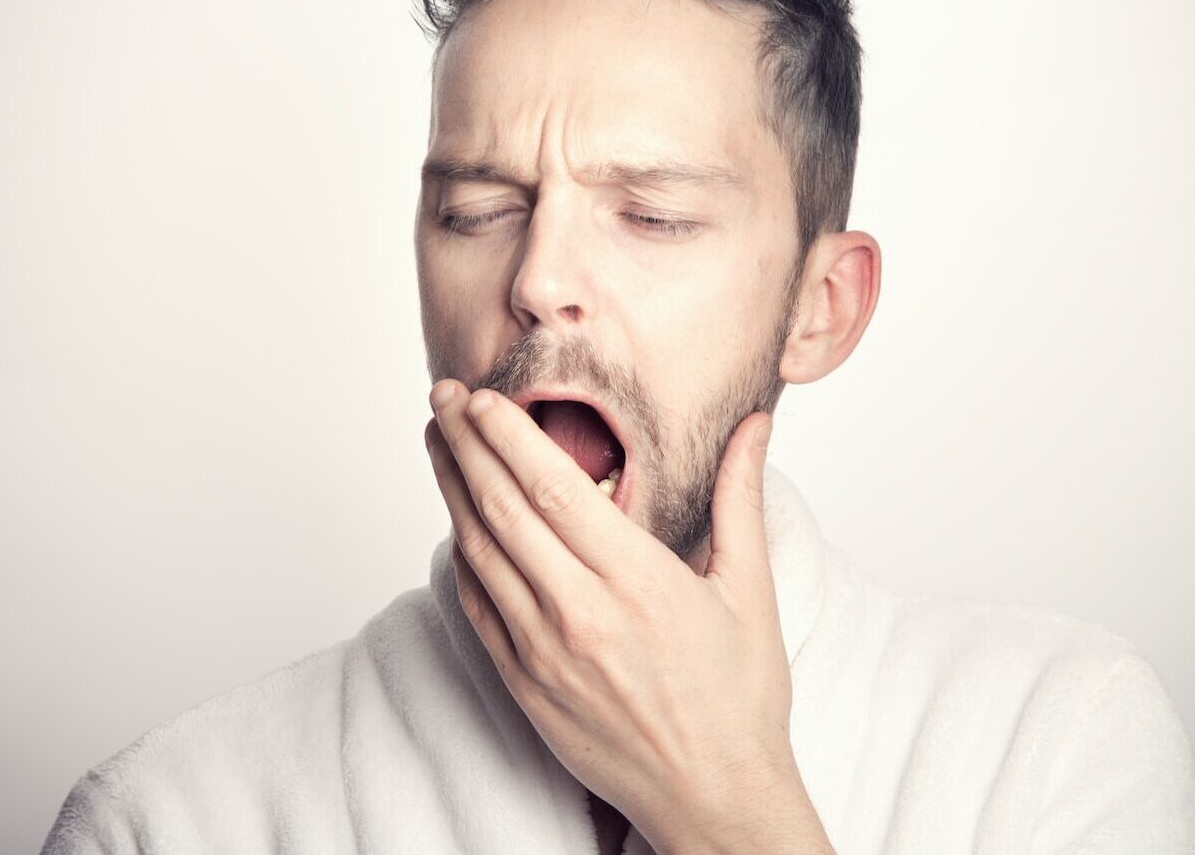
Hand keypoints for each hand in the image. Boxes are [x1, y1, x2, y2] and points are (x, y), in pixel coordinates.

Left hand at [425, 380, 833, 854]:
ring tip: (439, 443)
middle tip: (443, 398)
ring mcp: (544, 653)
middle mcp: (580, 614)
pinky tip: (456, 524)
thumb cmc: (738, 699)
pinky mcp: (524, 686)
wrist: (714, 798)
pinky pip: (477, 608)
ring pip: (480, 553)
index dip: (509, 435)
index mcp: (637, 581)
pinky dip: (461, 558)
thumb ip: (740, 499)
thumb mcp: (751, 591)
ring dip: (453, 491)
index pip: (552, 487)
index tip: (483, 396)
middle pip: (503, 509)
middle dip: (466, 444)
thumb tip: (755, 426)